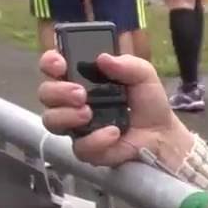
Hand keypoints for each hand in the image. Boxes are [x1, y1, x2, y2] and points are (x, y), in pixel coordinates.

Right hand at [36, 50, 189, 167]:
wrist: (162, 134)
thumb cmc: (148, 103)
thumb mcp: (143, 75)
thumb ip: (127, 64)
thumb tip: (103, 58)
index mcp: (81, 78)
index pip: (52, 67)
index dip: (49, 62)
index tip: (60, 64)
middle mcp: (72, 101)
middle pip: (45, 94)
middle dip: (57, 91)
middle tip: (80, 93)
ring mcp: (77, 126)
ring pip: (51, 120)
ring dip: (66, 115)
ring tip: (87, 113)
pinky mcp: (88, 149)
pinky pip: (79, 147)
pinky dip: (95, 140)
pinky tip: (113, 133)